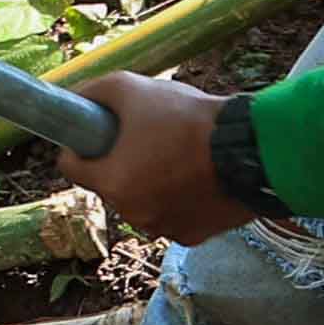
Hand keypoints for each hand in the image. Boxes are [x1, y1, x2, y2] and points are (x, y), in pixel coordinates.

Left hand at [75, 72, 249, 243]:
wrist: (251, 149)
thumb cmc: (188, 118)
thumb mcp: (130, 88)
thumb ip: (94, 94)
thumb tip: (75, 99)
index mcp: (111, 183)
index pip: (71, 167)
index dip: (82, 146)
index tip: (100, 133)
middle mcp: (132, 214)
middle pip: (110, 184)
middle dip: (121, 163)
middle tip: (149, 139)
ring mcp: (163, 228)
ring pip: (142, 201)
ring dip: (151, 183)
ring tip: (179, 155)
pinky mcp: (192, 236)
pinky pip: (173, 215)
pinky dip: (179, 200)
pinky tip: (198, 177)